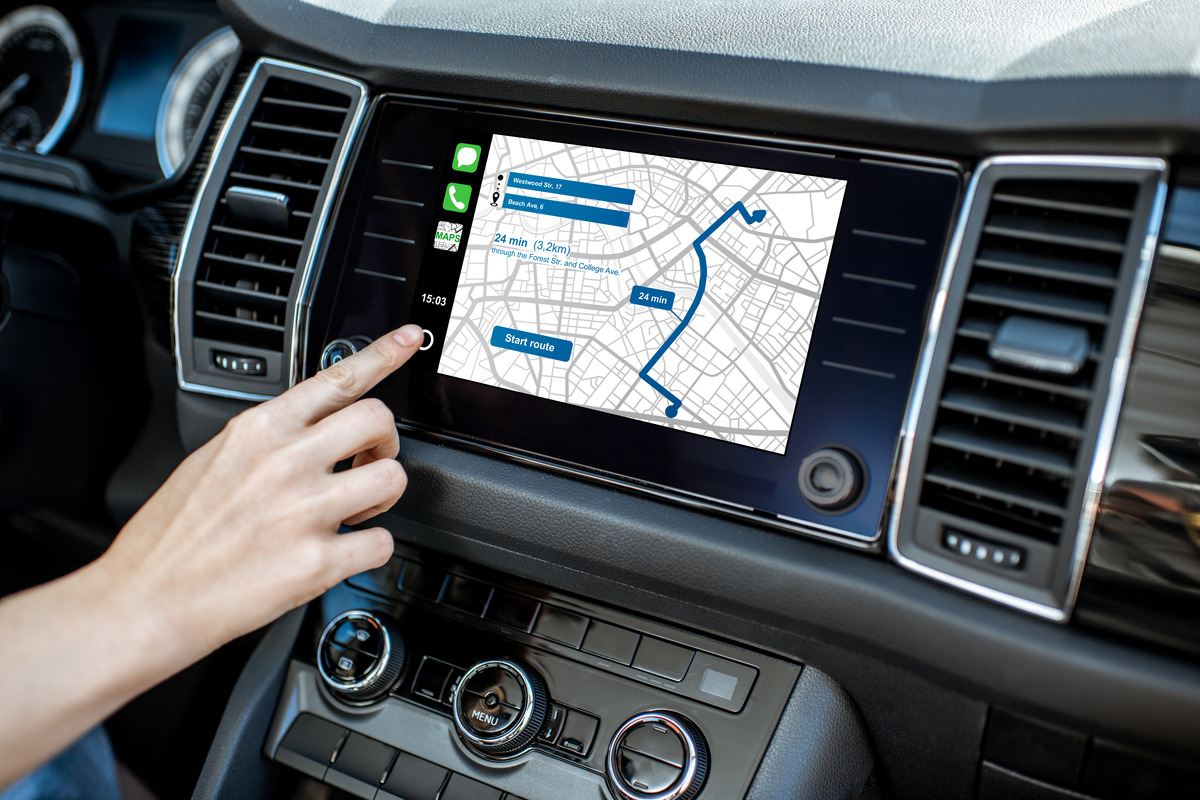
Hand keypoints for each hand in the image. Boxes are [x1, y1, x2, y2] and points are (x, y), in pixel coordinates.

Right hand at [97, 324, 422, 668]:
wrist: (145, 600)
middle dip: (385, 442)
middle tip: (368, 464)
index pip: (336, 378)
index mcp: (259, 431)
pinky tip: (340, 553)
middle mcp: (285, 462)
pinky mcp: (317, 562)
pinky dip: (369, 550)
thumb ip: (269, 439)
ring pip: (393, 478)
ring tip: (351, 513)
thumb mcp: (214, 459)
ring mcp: (304, 510)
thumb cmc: (174, 536)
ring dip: (382, 497)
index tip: (408, 338)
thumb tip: (313, 429)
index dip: (382, 354)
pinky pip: (382, 542)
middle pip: (379, 420)